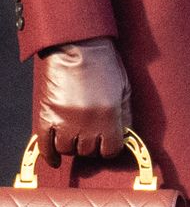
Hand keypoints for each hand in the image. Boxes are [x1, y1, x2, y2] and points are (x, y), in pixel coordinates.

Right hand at [33, 37, 130, 166]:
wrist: (78, 47)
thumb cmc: (105, 65)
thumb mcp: (124, 89)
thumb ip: (125, 115)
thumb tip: (126, 136)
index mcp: (109, 115)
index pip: (111, 149)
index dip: (111, 148)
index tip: (109, 143)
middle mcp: (87, 123)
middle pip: (88, 151)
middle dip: (92, 145)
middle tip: (92, 135)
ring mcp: (64, 121)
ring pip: (67, 150)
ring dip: (72, 146)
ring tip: (76, 136)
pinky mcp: (47, 116)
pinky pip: (45, 146)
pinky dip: (49, 155)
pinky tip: (55, 159)